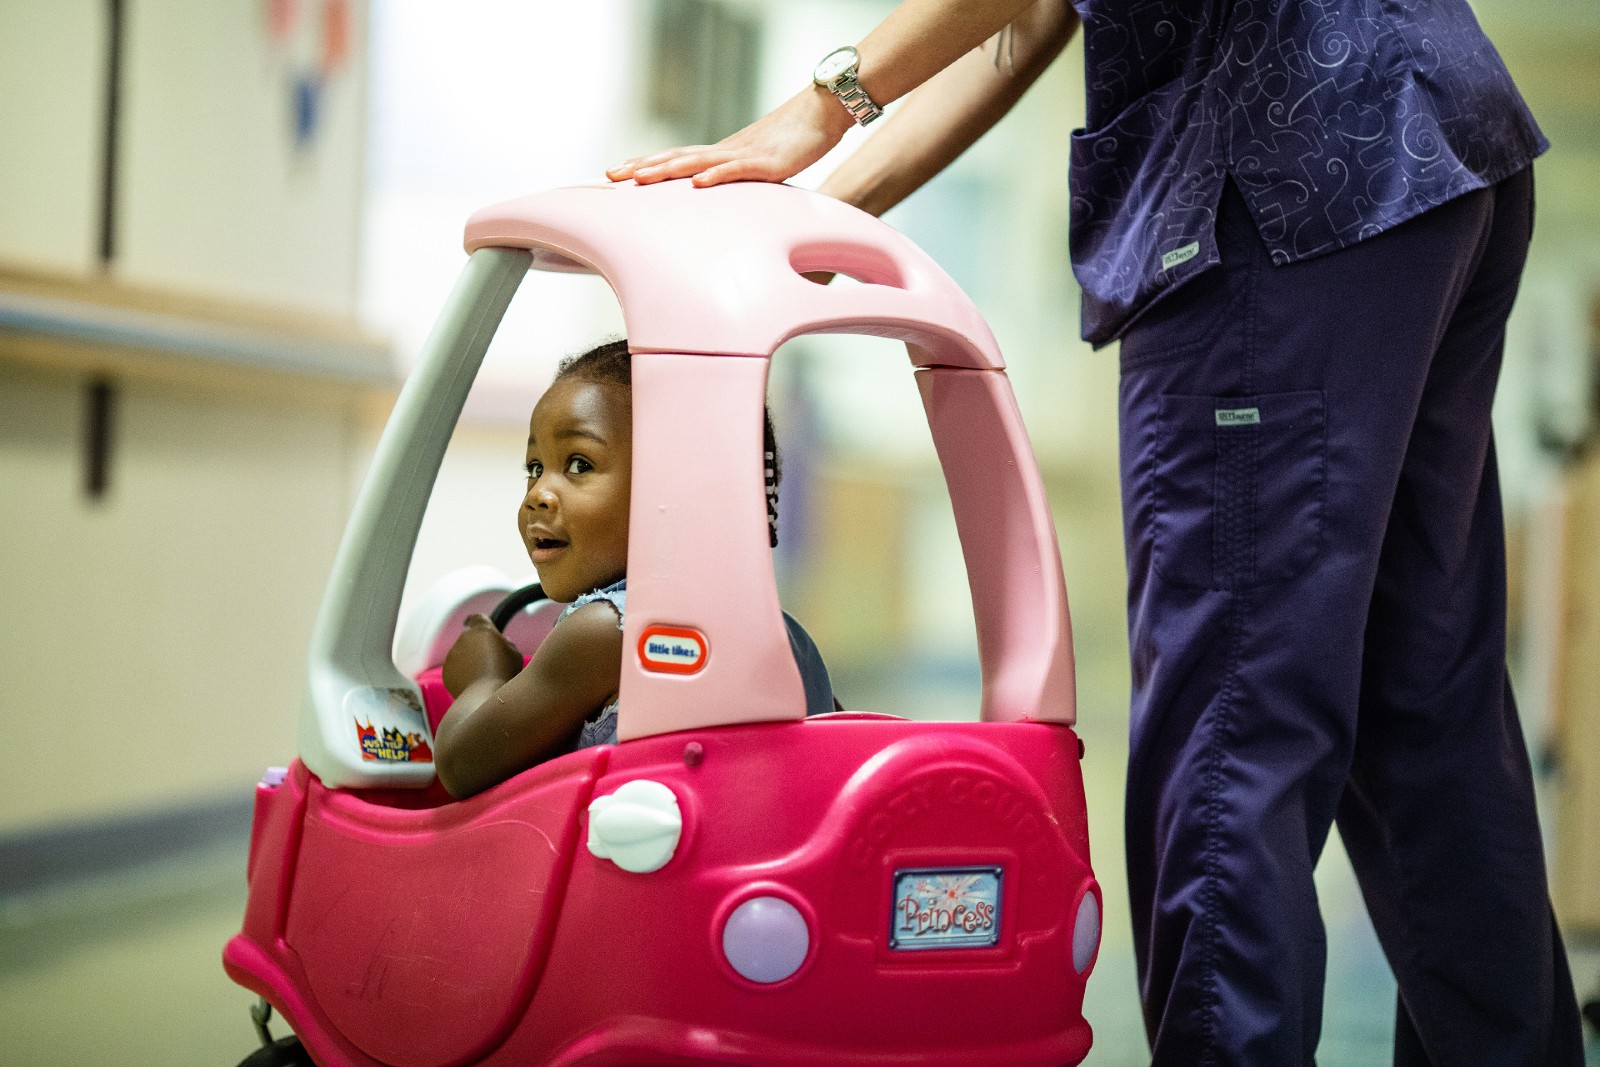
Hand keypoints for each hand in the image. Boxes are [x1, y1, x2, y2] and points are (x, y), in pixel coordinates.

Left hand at [441, 614, 524, 696]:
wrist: (483, 696)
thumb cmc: (504, 673)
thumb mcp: (515, 654)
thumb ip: (506, 644)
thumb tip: (501, 643)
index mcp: (482, 629)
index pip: (476, 618)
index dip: (479, 624)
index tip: (484, 632)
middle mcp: (464, 638)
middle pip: (469, 637)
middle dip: (476, 645)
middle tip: (490, 660)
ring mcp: (452, 654)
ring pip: (461, 653)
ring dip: (469, 660)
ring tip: (482, 675)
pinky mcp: (446, 670)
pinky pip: (455, 668)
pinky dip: (462, 673)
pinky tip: (473, 684)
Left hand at [607, 87, 852, 188]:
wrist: (823, 113)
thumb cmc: (795, 140)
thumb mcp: (761, 166)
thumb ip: (740, 179)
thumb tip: (723, 195)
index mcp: (722, 153)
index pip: (676, 157)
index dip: (646, 164)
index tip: (617, 172)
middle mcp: (725, 151)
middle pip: (676, 158)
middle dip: (642, 168)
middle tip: (611, 176)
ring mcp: (744, 155)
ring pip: (698, 162)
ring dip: (667, 170)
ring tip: (641, 179)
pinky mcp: (767, 163)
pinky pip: (737, 170)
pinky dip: (716, 176)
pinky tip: (697, 183)